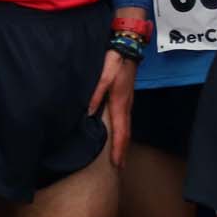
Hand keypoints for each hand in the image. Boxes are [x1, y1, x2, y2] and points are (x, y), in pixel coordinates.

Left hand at [87, 49, 137, 166]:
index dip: (118, 149)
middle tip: (120, 167)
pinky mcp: (125, 99)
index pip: (120, 132)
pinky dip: (123, 132)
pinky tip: (119, 135)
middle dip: (122, 151)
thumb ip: (95, 95)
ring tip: (120, 156)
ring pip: (126, 128)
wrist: (126, 50)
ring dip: (123, 143)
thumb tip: (89, 113)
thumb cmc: (114, 62)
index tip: (117, 164)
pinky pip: (125, 121)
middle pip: (126, 134)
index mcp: (120, 104)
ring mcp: (127, 103)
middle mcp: (126, 107)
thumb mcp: (101, 77)